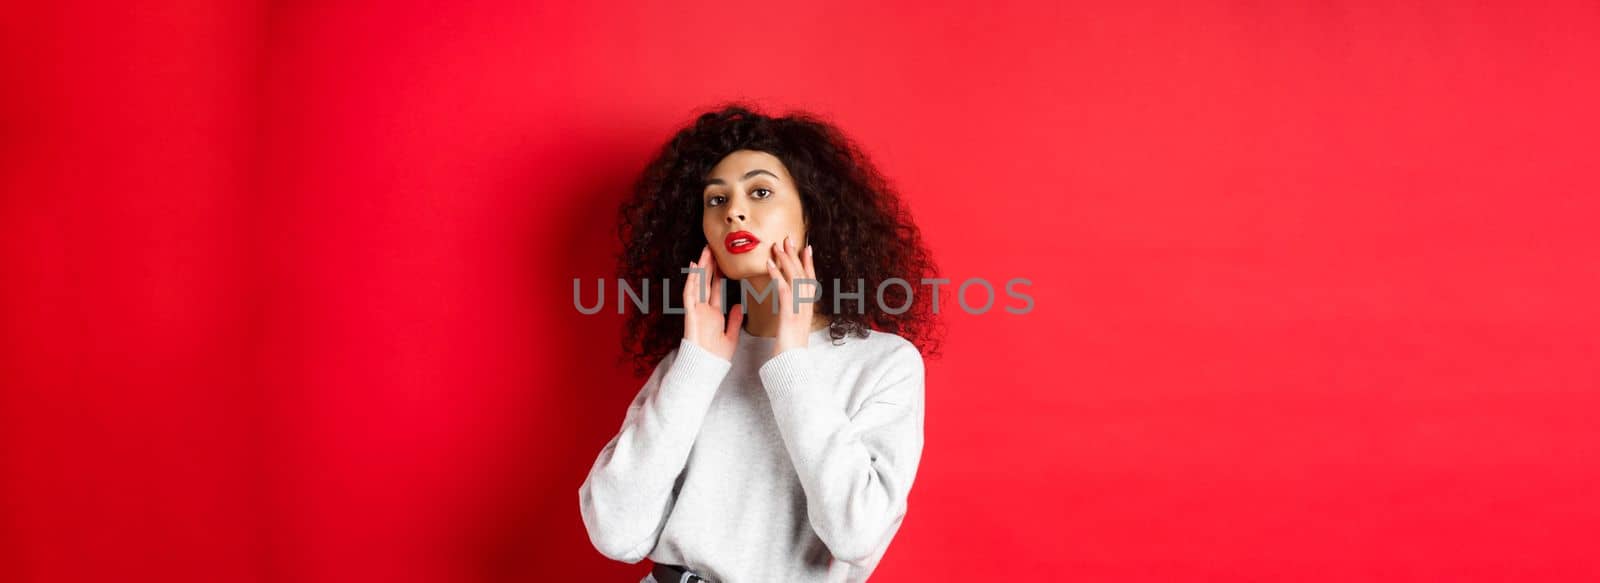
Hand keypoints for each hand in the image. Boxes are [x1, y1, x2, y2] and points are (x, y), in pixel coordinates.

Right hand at [683, 245, 743, 360]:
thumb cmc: (717, 357)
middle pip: (707, 283)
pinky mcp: (691, 314)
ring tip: (706, 251)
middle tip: (713, 249)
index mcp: (713, 314)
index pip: (716, 290)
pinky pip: (690, 294)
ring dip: (701, 268)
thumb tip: (738, 306)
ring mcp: (696, 311)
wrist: (707, 368)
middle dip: (710, 266)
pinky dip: (692, 281)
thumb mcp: (731, 336)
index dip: (719, 276)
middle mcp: (704, 310)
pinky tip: (695, 268)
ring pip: (698, 284)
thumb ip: (734, 320)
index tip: (723, 262)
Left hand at [765, 235, 817, 357]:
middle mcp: (807, 305)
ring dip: (786, 259)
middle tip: (789, 238)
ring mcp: (800, 308)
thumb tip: (789, 307)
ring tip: (777, 245)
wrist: (793, 364)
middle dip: (796, 255)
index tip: (806, 247)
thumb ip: (793, 315)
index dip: (808, 263)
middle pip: (803, 274)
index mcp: (808, 307)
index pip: (810, 280)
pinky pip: (784, 289)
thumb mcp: (794, 328)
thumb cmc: (790, 350)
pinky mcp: (790, 313)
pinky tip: (769, 264)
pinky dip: (777, 275)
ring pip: (794, 278)